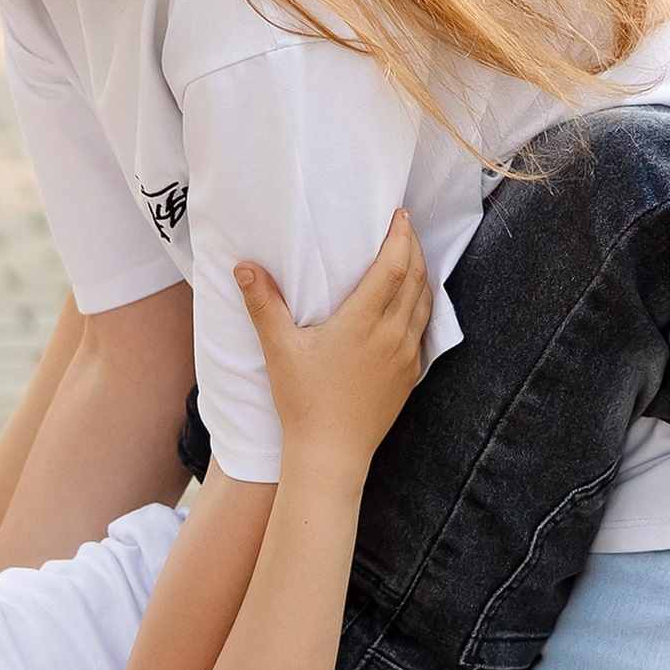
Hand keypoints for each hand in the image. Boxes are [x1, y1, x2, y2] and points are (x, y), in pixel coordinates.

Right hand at [238, 214, 430, 473]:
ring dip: (422, 275)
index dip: (401, 236)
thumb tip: (243, 266)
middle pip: (417, 279)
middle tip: (405, 226)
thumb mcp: (279, 349)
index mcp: (364, 323)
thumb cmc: (303, 401)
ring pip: (426, 304)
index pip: (395, 267)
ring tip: (411, 256)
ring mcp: (406, 357)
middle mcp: (393, 336)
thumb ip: (263, 304)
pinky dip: (422, 306)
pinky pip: (425, 330)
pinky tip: (412, 302)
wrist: (331, 454)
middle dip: (414, 247)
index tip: (400, 214)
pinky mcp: (410, 375)